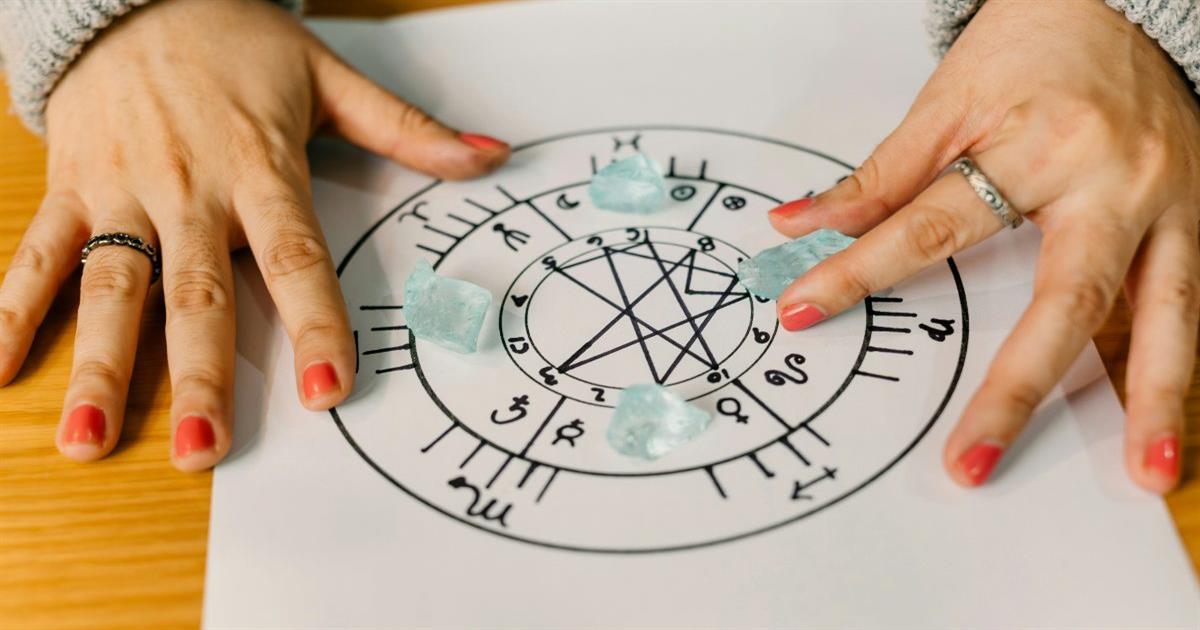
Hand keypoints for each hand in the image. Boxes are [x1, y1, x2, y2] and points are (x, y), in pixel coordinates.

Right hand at [0, 0, 509, 470]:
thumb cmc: (235, 40)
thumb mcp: (327, 76)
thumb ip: (405, 127)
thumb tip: (492, 157)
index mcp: (259, 169)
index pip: (295, 260)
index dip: (315, 326)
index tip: (330, 392)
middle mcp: (189, 191)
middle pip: (197, 295)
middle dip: (199, 377)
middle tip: (205, 451)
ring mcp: (122, 193)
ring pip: (109, 289)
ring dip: (99, 368)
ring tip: (87, 442)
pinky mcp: (70, 188)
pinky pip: (34, 255)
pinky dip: (11, 311)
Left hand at [766, 0, 1198, 492]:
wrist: (1127, 3)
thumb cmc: (1037, 45)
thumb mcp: (950, 99)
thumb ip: (881, 175)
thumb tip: (799, 226)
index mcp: (1039, 145)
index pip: (932, 226)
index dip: (860, 273)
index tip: (803, 310)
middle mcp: (1113, 182)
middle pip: (1065, 299)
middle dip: (1017, 388)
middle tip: (973, 461)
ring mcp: (1170, 206)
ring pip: (1167, 314)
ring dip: (1157, 399)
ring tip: (1148, 470)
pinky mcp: (1198, 220)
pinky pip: (1189, 303)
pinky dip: (1177, 364)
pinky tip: (1170, 422)